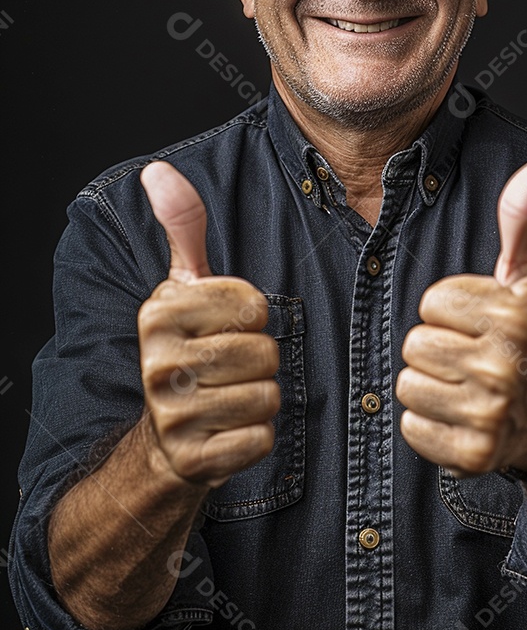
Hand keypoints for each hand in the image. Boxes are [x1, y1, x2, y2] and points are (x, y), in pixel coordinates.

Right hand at [138, 161, 279, 488]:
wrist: (166, 438)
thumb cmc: (190, 349)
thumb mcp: (185, 288)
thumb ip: (184, 229)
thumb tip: (159, 171)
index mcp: (159, 313)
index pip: (251, 305)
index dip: (253, 316)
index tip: (228, 325)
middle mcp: (157, 362)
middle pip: (264, 352)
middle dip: (262, 361)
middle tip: (232, 367)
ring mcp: (172, 414)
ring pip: (267, 396)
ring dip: (261, 398)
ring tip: (230, 395)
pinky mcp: (193, 459)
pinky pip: (262, 439)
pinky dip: (257, 437)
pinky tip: (228, 430)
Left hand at [396, 151, 526, 475]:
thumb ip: (523, 216)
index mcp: (514, 313)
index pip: (432, 301)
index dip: (450, 311)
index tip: (480, 324)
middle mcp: (505, 363)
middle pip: (415, 343)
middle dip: (436, 349)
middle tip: (473, 359)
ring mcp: (491, 413)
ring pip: (408, 384)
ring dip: (430, 387)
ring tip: (466, 388)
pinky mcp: (472, 455)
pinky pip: (412, 426)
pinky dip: (429, 426)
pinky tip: (461, 419)